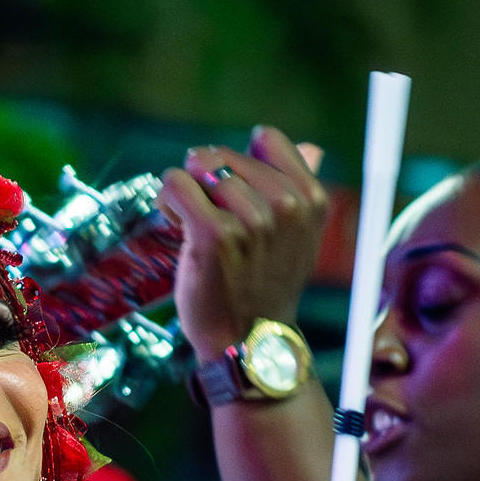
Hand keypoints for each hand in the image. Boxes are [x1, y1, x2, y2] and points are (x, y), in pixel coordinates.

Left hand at [168, 127, 329, 362]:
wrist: (247, 342)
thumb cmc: (264, 285)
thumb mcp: (297, 237)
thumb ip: (299, 191)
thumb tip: (311, 148)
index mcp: (311, 199)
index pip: (266, 138)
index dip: (242, 161)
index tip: (235, 193)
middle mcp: (287, 206)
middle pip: (226, 154)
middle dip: (208, 179)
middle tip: (211, 217)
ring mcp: (252, 220)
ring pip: (198, 168)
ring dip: (187, 193)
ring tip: (195, 226)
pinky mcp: (215, 234)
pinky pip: (175, 184)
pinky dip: (168, 201)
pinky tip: (176, 223)